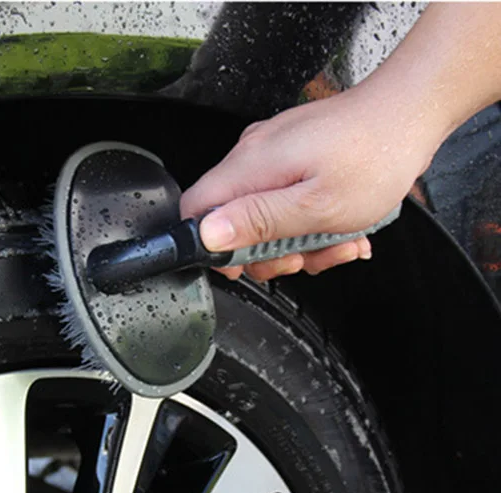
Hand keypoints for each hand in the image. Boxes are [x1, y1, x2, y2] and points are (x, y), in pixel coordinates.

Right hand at [180, 85, 439, 280]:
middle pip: (231, 222)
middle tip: (302, 257)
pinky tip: (341, 227)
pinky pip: (285, 202)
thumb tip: (207, 235)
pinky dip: (310, 223)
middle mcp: (253, 156)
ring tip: (338, 242)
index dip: (211, 247)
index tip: (245, 265)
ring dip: (298, 243)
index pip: (195, 210)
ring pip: (263, 218)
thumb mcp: (316, 206)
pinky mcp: (292, 156)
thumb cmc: (375, 156)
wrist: (413, 111)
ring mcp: (273, 155)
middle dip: (267, 252)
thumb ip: (258, 221)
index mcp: (250, 166)